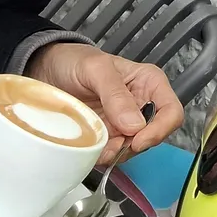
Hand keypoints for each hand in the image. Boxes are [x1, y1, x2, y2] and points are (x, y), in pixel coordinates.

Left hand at [26, 42, 182, 157]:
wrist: (45, 70)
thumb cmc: (73, 60)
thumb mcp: (95, 69)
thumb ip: (116, 94)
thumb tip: (135, 125)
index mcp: (149, 84)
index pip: (171, 112)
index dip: (160, 130)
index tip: (137, 141)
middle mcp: (141, 105)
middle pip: (153, 136)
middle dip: (133, 145)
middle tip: (110, 145)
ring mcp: (124, 124)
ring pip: (133, 149)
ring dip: (116, 154)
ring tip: (96, 144)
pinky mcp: (107, 137)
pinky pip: (113, 154)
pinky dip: (103, 156)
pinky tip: (90, 147)